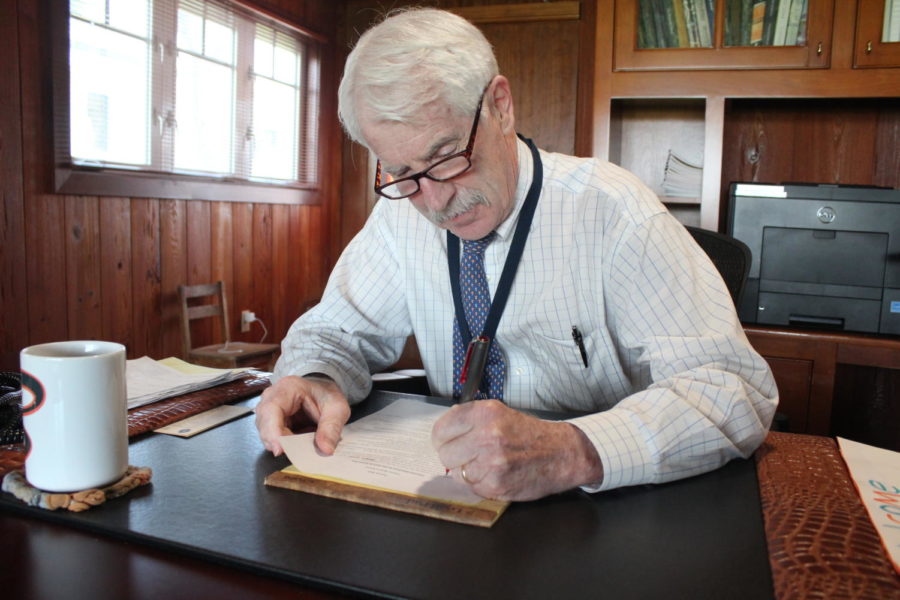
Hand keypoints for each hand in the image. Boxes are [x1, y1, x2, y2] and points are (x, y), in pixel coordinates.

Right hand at [255, 375, 350, 456]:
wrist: (324, 392)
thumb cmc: (327, 396)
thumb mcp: (337, 409)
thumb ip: (331, 428)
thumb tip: (325, 450)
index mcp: (288, 388)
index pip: (272, 409)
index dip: (272, 431)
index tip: (280, 449)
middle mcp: (273, 396)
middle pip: (264, 422)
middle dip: (276, 440)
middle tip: (294, 453)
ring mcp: (269, 408)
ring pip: (265, 431)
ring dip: (280, 443)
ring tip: (299, 448)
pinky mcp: (271, 420)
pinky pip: (271, 435)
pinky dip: (282, 443)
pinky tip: (295, 445)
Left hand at [431, 400, 602, 500]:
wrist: (563, 453)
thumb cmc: (530, 434)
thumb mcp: (500, 414)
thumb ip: (470, 420)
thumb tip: (444, 432)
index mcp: (484, 414)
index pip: (440, 430)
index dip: (444, 439)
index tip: (450, 442)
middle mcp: (486, 436)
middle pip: (444, 453)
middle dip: (455, 456)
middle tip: (472, 455)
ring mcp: (490, 462)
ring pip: (456, 473)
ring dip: (469, 471)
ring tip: (489, 465)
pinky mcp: (496, 485)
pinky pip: (472, 487)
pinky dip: (481, 484)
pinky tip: (497, 475)